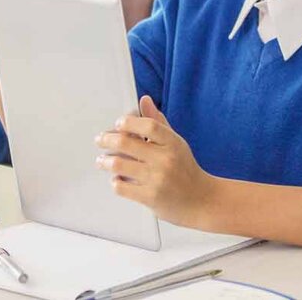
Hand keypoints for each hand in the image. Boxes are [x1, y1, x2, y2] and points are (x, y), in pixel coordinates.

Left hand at [96, 95, 217, 229]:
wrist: (201, 201)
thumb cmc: (186, 170)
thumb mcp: (176, 143)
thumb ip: (158, 122)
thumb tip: (144, 100)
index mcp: (173, 143)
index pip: (148, 125)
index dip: (129, 122)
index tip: (118, 123)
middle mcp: (165, 159)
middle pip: (126, 143)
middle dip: (107, 139)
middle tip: (100, 140)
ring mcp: (157, 179)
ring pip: (119, 164)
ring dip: (105, 161)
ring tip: (102, 161)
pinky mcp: (150, 197)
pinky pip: (122, 186)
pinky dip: (115, 181)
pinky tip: (117, 178)